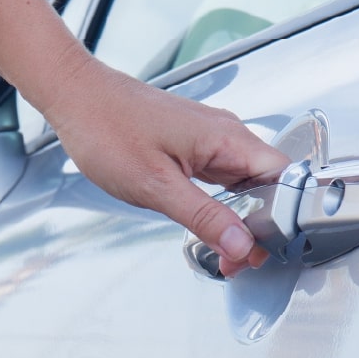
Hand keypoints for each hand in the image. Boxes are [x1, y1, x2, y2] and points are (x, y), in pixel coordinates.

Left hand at [0, 0, 288, 273]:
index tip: (264, 251)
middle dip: (261, 228)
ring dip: (242, 220)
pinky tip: (211, 226)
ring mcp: (211, 140)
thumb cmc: (107, 129)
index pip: (283, 180)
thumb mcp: (156, 186)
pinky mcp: (194, 146)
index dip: (283, 219)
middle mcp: (226, 135)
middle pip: (268, 187)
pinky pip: (224, 179)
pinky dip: (223, 206)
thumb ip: (204, 217)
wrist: (75, 95)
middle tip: (238, 262)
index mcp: (226, 139)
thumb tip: (243, 245)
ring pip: (246, 185)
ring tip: (227, 253)